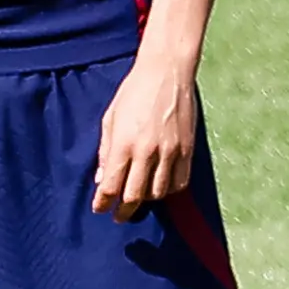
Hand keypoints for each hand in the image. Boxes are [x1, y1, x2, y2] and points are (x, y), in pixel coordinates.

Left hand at [91, 57, 198, 219]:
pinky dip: (170, 189)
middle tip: (119, 215)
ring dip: (147, 199)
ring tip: (139, 198)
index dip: (104, 202)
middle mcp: (148, 152)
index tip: (100, 208)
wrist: (166, 73)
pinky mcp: (188, 149)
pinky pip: (180, 181)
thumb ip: (106, 151)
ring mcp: (171, 152)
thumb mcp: (110, 119)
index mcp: (124, 143)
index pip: (112, 185)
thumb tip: (102, 178)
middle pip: (135, 195)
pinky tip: (161, 187)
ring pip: (159, 191)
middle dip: (124, 210)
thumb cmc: (133, 93)